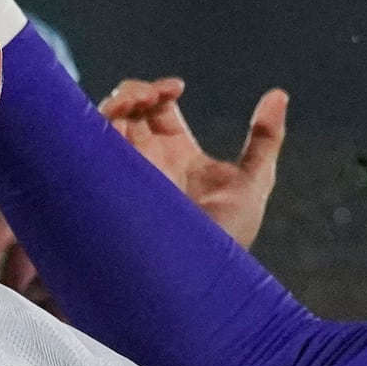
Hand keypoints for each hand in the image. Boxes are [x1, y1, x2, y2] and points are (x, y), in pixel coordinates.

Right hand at [96, 77, 290, 249]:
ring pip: (104, 124)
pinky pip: (88, 149)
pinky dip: (96, 127)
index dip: (160, 90)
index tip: (175, 88)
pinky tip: (114, 120)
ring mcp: (125, 172)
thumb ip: (265, 139)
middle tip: (150, 96)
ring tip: (132, 102)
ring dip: (113, 103)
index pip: (159, 108)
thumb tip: (278, 94)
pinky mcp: (108, 186)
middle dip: (134, 91)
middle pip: (128, 109)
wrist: (199, 277)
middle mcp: (148, 160)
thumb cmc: (227, 239)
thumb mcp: (253, 183)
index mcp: (178, 155)